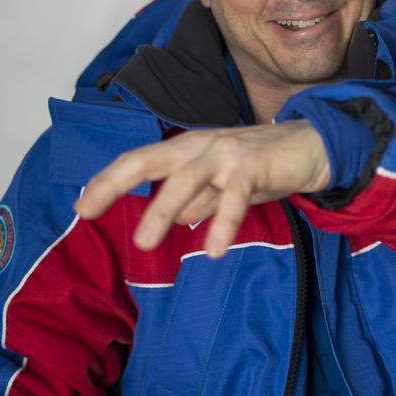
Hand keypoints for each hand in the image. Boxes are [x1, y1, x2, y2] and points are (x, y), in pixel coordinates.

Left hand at [75, 120, 330, 256]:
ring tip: (144, 242)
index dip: (108, 181)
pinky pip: (233, 199)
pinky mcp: (253, 166)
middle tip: (86, 210)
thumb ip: (197, 199)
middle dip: (113, 184)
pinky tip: (212, 249)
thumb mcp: (221, 185)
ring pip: (185, 180)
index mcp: (187, 149)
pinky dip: (222, 224)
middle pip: (147, 160)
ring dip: (162, 210)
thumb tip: (173, 218)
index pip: (138, 161)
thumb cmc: (262, 165)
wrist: (313, 147)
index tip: (82, 205)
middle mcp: (200, 145)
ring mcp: (226, 153)